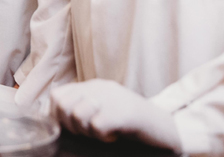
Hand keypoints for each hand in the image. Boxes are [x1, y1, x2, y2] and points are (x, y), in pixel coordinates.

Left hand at [50, 79, 180, 150]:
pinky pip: (96, 126)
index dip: (59, 116)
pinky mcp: (123, 113)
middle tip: (91, 132)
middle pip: (63, 105)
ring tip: (105, 133)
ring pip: (76, 115)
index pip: (57, 96)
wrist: (168, 128)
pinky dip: (103, 136)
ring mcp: (111, 98)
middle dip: (71, 125)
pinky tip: (115, 136)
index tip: (75, 128)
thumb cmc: (133, 125)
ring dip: (87, 131)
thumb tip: (56, 118)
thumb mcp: (104, 111)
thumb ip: (82, 109)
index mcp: (94, 86)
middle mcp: (100, 88)